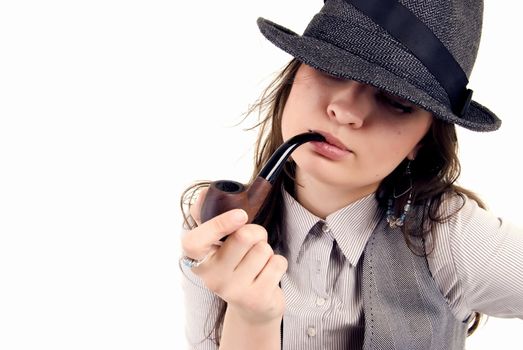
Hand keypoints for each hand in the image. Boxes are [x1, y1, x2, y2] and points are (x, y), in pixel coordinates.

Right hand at [181, 188, 287, 323]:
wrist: (250, 309)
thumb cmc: (233, 267)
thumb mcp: (216, 245)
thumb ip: (207, 217)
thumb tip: (204, 193)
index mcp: (198, 260)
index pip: (195, 242)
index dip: (217, 224)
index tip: (240, 215)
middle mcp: (212, 278)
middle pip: (244, 236)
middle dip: (256, 231)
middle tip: (252, 241)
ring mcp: (234, 291)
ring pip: (264, 249)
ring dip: (266, 250)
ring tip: (258, 262)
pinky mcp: (258, 298)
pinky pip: (278, 262)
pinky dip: (278, 263)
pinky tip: (267, 274)